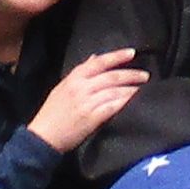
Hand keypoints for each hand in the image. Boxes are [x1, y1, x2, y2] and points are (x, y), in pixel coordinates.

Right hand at [31, 47, 146, 152]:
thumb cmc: (52, 113)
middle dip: (131, 74)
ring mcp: (87, 102)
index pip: (99, 62)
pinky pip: (113, 107)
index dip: (117, 56)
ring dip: (132, 90)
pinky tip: (135, 103)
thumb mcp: (63, 87)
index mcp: (74, 78)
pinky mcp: (92, 118)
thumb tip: (95, 57)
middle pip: (112, 76)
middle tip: (145, 75)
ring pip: (115, 91)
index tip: (132, 52)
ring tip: (144, 90)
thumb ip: (80, 72)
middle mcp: (81, 87)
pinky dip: (125, 103)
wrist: (44, 136)